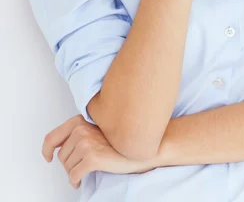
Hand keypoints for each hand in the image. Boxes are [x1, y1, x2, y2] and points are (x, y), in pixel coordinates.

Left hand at [42, 114, 156, 189]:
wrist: (139, 146)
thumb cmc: (119, 139)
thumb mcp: (96, 128)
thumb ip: (79, 131)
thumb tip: (61, 147)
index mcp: (80, 120)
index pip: (52, 137)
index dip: (46, 150)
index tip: (48, 157)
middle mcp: (81, 129)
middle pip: (60, 156)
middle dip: (68, 164)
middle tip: (79, 166)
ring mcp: (86, 143)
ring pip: (67, 167)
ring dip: (73, 173)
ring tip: (83, 172)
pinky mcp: (92, 158)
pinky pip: (74, 175)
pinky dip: (75, 181)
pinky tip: (81, 181)